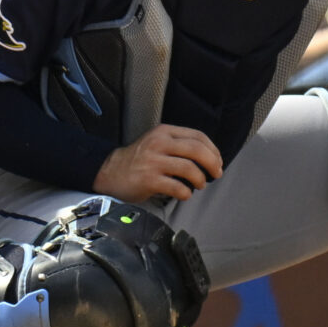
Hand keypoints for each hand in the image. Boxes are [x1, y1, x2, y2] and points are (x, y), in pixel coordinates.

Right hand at [93, 123, 222, 202]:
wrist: (109, 173)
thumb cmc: (139, 160)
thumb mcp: (157, 143)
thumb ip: (178, 145)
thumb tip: (209, 157)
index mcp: (164, 132)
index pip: (198, 136)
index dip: (213, 150)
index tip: (218, 161)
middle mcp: (159, 143)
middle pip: (197, 150)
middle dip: (212, 163)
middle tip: (216, 174)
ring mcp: (153, 162)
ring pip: (189, 168)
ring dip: (200, 179)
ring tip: (199, 185)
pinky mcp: (148, 180)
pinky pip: (176, 187)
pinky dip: (186, 193)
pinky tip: (185, 194)